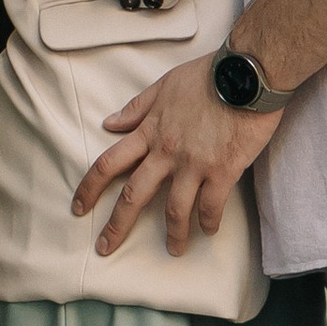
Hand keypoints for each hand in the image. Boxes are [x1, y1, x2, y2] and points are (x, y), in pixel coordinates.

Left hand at [71, 57, 279, 259]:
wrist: (246, 75)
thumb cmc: (207, 76)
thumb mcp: (164, 85)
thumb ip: (137, 108)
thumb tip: (110, 123)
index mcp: (149, 132)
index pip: (109, 164)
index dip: (90, 188)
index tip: (79, 207)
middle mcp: (166, 153)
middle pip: (133, 195)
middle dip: (117, 225)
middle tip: (106, 247)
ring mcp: (194, 164)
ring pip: (175, 210)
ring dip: (173, 235)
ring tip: (174, 249)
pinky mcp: (223, 171)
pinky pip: (212, 205)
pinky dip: (209, 222)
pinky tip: (209, 230)